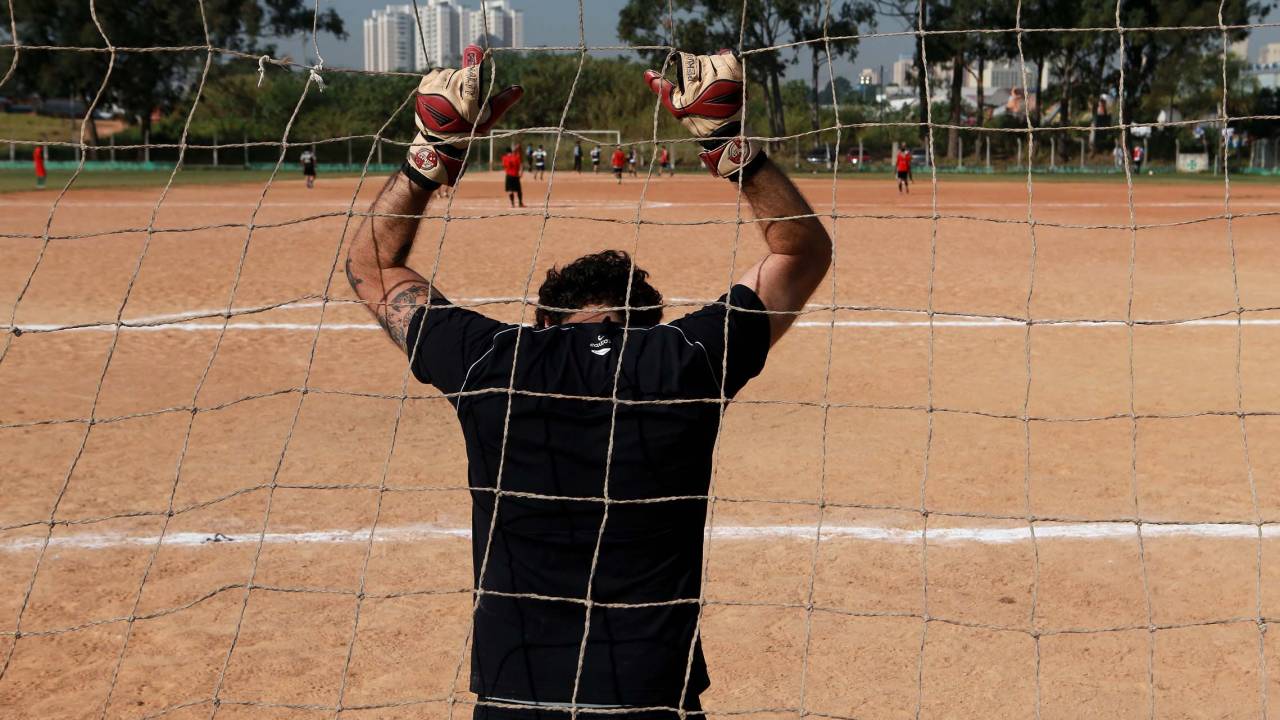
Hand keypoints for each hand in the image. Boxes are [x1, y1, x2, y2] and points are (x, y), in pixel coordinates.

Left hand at [404, 45, 522, 187]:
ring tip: (455, 93)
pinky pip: (436, 72)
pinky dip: (441, 77)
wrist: (442, 141)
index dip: (476, 68)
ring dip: (453, 78)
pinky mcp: (422, 90)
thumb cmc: (469, 128)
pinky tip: (444, 89)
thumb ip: (503, 102)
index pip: (472, 75)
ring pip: (448, 72)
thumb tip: (519, 89)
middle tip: (465, 94)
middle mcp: (448, 97)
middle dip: (465, 80)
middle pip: (461, 73)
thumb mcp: (488, 118)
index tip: (480, 62)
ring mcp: (433, 93)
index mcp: (466, 105)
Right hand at [644, 50, 761, 178]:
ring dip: (711, 63)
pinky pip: (730, 58)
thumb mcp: (676, 107)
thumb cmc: (697, 120)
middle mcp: (712, 80)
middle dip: (697, 66)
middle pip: (702, 59)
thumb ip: (662, 89)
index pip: (686, 60)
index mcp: (694, 87)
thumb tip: (647, 73)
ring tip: (709, 76)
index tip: (682, 67)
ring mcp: (728, 78)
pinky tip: (720, 71)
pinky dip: (724, 61)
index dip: (682, 62)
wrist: (724, 132)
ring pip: (715, 57)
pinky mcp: (739, 78)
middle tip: (697, 78)